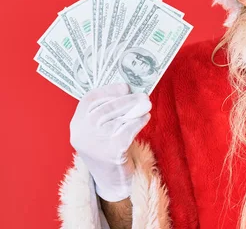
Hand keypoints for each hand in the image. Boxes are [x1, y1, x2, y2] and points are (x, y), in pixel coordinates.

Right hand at [69, 83, 151, 201]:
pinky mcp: (111, 152)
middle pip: (105, 108)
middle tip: (143, 95)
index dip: (108, 90)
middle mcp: (81, 134)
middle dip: (127, 100)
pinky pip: (128, 130)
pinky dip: (139, 122)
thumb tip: (129, 90)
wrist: (111, 182)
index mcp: (76, 125)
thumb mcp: (100, 130)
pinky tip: (145, 118)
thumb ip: (108, 112)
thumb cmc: (108, 149)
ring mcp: (95, 144)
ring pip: (118, 119)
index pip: (88, 100)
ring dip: (135, 110)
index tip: (125, 86)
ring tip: (146, 106)